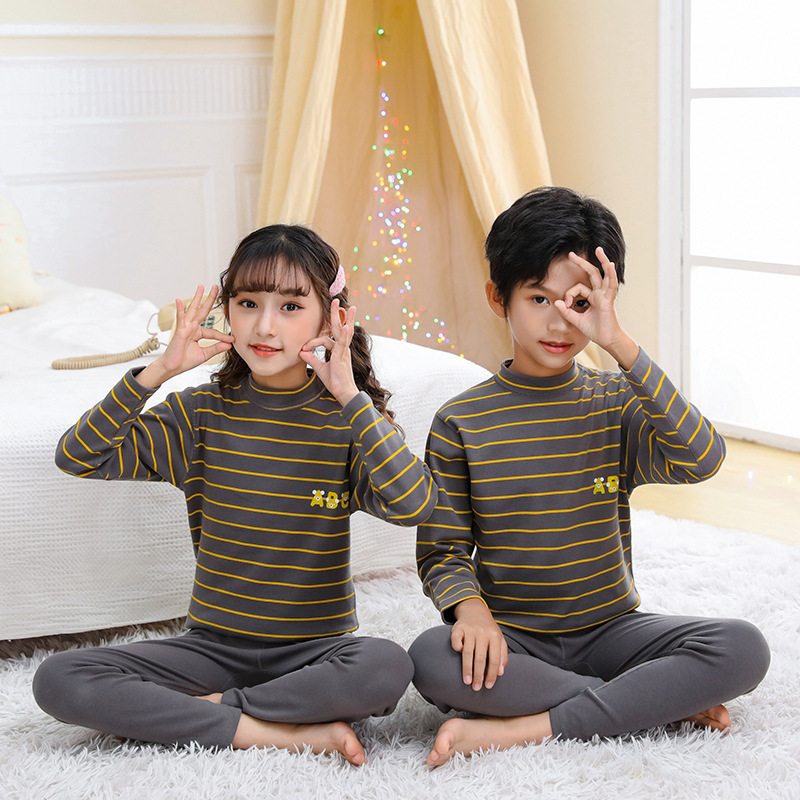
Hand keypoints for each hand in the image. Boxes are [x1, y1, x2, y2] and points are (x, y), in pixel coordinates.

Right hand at [138, 285, 233, 388]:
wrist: (173, 368)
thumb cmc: (184, 361)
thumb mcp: (205, 354)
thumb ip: (216, 348)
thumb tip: (229, 345)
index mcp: (197, 333)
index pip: (213, 331)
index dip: (223, 336)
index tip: (232, 339)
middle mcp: (191, 328)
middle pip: (203, 311)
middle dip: (210, 299)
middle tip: (216, 287)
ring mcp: (185, 328)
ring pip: (193, 310)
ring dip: (197, 298)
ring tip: (201, 287)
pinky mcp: (179, 331)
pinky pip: (180, 318)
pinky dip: (180, 309)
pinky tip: (180, 300)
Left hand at [300, 299, 358, 406]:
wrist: (343, 393)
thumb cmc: (335, 382)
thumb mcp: (320, 368)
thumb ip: (312, 359)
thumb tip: (302, 353)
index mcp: (338, 350)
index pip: (325, 339)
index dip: (312, 342)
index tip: (303, 349)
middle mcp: (342, 348)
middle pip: (339, 328)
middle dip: (337, 314)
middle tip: (337, 301)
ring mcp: (343, 351)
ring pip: (344, 332)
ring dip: (345, 318)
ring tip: (349, 307)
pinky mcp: (342, 356)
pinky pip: (342, 343)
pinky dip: (344, 334)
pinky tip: (345, 326)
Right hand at [451, 598, 507, 690]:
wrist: (474, 610)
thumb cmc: (488, 629)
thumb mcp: (499, 639)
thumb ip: (502, 655)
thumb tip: (500, 673)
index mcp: (495, 636)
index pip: (495, 659)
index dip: (491, 674)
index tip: (488, 686)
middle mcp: (483, 633)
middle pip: (481, 658)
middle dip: (478, 675)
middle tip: (476, 688)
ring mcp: (470, 630)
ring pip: (468, 653)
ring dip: (467, 669)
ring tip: (467, 682)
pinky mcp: (458, 628)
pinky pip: (456, 642)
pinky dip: (457, 650)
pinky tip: (458, 656)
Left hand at [555, 248, 638, 368]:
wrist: (607, 341)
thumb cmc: (596, 331)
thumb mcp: (576, 321)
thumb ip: (567, 312)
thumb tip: (556, 302)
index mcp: (592, 298)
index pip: (578, 288)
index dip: (568, 294)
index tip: (564, 304)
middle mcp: (599, 294)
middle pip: (591, 274)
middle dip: (581, 263)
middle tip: (571, 254)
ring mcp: (605, 296)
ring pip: (603, 274)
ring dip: (602, 261)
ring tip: (598, 249)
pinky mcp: (608, 301)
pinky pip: (611, 285)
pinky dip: (611, 275)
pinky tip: (610, 265)